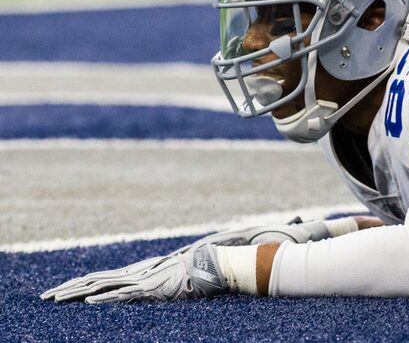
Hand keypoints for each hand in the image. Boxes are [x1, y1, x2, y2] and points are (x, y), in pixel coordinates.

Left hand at [41, 243, 227, 302]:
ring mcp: (138, 281)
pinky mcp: (148, 289)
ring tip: (57, 299)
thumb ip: (149, 281)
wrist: (204, 265)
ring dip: (77, 293)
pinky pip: (122, 294)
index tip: (58, 291)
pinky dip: (105, 298)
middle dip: (67, 289)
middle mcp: (130, 274)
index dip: (76, 284)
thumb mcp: (162, 278)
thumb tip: (142, 286)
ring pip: (101, 286)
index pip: (97, 278)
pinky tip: (90, 302)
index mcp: (131, 272)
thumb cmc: (186, 272)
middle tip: (45, 297)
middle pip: (92, 280)